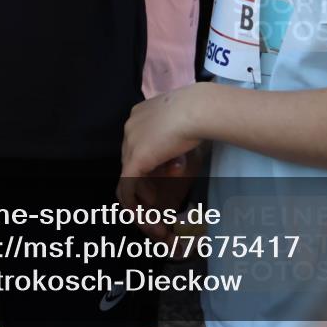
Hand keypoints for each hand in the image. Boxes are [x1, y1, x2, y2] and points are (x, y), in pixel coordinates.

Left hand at [118, 86, 202, 220]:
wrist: (197, 110)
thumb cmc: (198, 114)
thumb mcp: (182, 126)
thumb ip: (173, 141)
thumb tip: (174, 163)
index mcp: (140, 114)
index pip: (137, 143)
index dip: (148, 164)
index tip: (162, 176)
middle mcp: (130, 126)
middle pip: (130, 160)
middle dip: (143, 181)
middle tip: (155, 198)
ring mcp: (130, 143)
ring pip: (128, 175)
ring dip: (140, 195)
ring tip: (155, 207)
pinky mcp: (135, 160)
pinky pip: (128, 186)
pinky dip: (133, 203)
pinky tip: (145, 216)